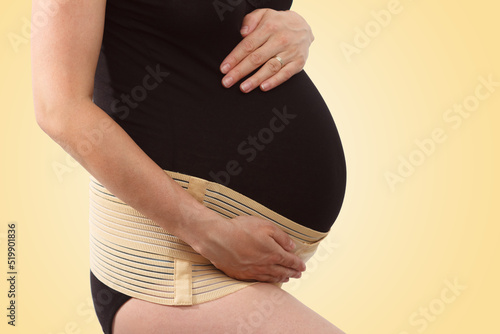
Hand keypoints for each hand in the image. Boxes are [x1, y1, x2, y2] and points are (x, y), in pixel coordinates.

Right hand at [191, 214, 305, 282]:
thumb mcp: (266, 226)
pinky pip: (258, 280)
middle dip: (292, 273)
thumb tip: (292, 246)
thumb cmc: (241, 229)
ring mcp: (253, 271)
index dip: (298, 264)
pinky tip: (267, 280)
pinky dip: (267, 281)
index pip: (290, 261)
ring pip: (271, 277)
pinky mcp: (241, 274)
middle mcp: (265, 265)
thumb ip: (281, 237)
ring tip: (286, 279)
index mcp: (274, 253)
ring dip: (281, 278)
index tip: (303, 267)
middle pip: (282, 271)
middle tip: (298, 275)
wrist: (217, 238)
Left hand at [220, 8, 313, 92]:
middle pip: (256, 58)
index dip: (235, 58)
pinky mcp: (299, 62)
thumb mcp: (264, 14)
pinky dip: (274, 81)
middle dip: (240, 71)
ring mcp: (290, 52)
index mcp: (269, 27)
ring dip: (255, 79)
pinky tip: (263, 87)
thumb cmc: (278, 23)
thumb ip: (250, 20)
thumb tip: (242, 33)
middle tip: (227, 82)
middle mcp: (280, 40)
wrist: (305, 27)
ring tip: (243, 88)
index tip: (224, 68)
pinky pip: (285, 74)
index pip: (248, 45)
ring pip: (270, 68)